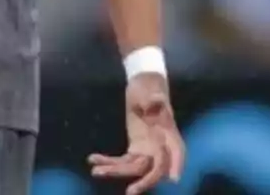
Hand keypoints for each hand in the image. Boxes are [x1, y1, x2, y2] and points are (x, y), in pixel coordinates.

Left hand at [89, 74, 185, 194]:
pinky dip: (109, 161)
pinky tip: (93, 159)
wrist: (143, 85)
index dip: (176, 166)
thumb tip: (156, 102)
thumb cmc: (149, 88)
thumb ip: (154, 101)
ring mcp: (148, 150)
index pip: (176, 152)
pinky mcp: (135, 149)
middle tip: (130, 192)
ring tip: (96, 171)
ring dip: (116, 171)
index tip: (172, 180)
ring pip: (134, 168)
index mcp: (169, 133)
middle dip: (143, 181)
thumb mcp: (151, 92)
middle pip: (154, 168)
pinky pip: (123, 160)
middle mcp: (161, 146)